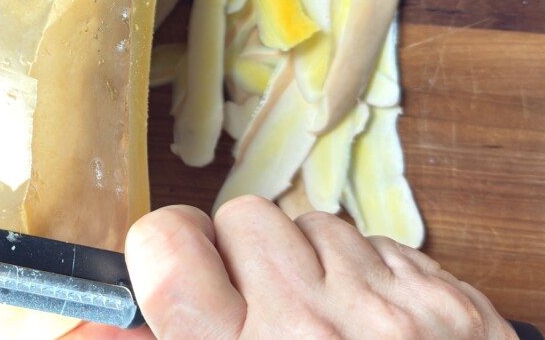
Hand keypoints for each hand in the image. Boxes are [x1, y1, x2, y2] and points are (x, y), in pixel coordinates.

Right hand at [125, 196, 514, 339]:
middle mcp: (315, 327)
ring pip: (318, 225)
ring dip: (313, 265)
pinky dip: (370, 280)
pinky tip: (372, 336)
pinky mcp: (451, 304)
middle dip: (244, 255)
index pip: (168, 242)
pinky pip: (382, 246)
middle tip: (259, 312)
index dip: (167, 249)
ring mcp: (391, 311)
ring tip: (326, 332)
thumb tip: (93, 324)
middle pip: (244, 217)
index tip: (179, 269)